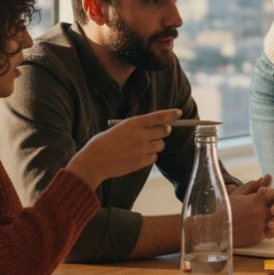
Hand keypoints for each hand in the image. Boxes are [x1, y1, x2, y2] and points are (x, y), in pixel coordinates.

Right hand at [67, 109, 181, 189]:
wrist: (94, 161)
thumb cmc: (104, 142)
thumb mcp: (120, 128)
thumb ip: (137, 127)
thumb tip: (155, 127)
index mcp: (133, 123)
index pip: (158, 116)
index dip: (171, 114)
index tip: (179, 113)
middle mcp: (140, 135)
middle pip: (164, 131)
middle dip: (164, 130)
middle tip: (160, 131)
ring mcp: (141, 149)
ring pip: (160, 145)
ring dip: (156, 144)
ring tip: (142, 146)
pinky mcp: (140, 162)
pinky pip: (154, 157)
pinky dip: (150, 156)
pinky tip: (138, 155)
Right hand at [229, 175, 273, 246]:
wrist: (217, 229)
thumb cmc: (227, 209)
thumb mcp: (238, 194)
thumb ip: (254, 185)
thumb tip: (268, 177)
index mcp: (256, 199)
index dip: (272, 193)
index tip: (265, 195)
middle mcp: (261, 212)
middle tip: (273, 206)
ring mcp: (261, 225)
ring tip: (269, 216)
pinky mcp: (259, 236)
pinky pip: (272, 232)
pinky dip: (272, 230)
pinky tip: (266, 226)